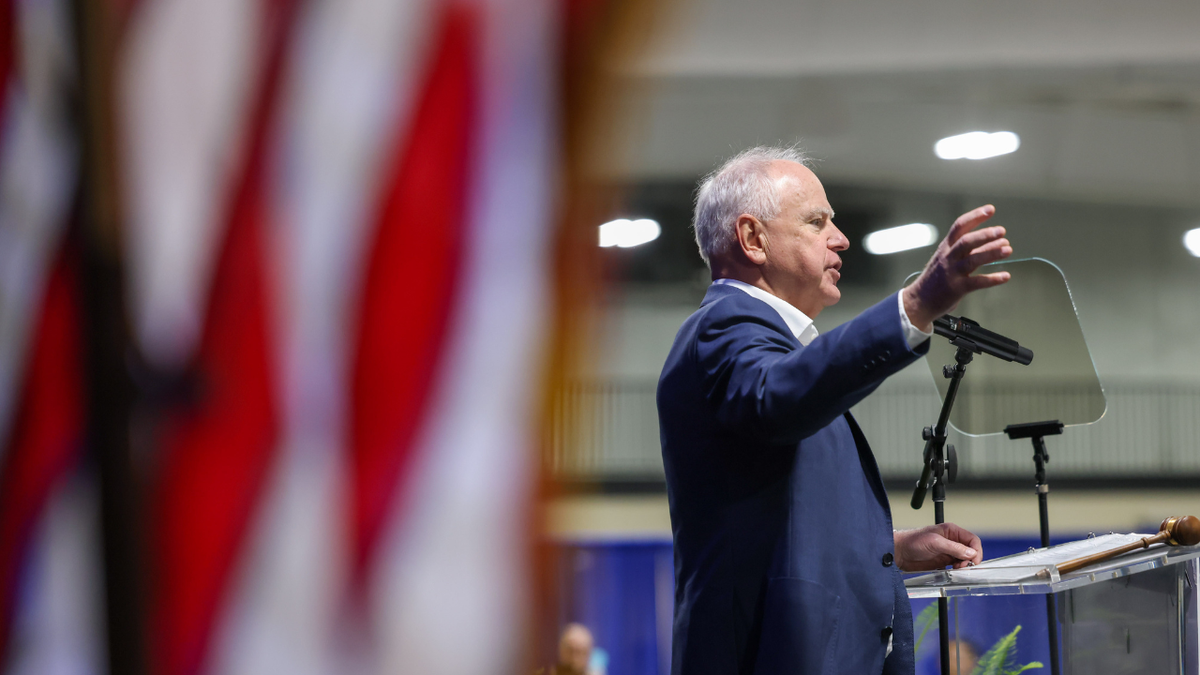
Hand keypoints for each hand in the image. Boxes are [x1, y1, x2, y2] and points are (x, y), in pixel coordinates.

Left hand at [893, 523, 982, 570]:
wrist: (899, 552)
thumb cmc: (913, 541)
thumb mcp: (935, 543)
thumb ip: (954, 548)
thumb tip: (971, 553)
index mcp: (951, 531)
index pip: (972, 540)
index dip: (976, 550)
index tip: (973, 561)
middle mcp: (952, 541)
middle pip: (971, 551)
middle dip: (970, 560)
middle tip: (962, 567)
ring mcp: (948, 552)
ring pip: (965, 560)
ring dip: (964, 566)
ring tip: (956, 570)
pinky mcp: (943, 562)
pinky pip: (956, 566)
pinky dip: (958, 570)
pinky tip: (952, 572)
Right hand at [902, 205, 1011, 331]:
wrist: (919, 301)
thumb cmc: (937, 279)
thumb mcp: (950, 260)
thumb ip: (974, 251)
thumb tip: (1000, 242)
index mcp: (946, 248)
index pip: (960, 227)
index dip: (975, 217)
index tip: (990, 209)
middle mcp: (948, 258)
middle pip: (966, 241)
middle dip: (985, 235)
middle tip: (1002, 231)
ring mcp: (951, 273)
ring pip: (972, 260)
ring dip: (991, 253)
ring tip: (1008, 249)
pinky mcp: (956, 289)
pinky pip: (976, 282)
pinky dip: (992, 279)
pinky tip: (1005, 276)